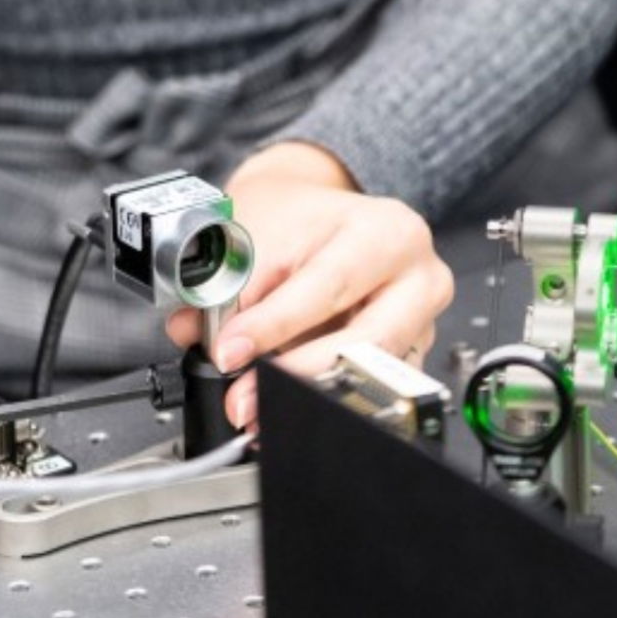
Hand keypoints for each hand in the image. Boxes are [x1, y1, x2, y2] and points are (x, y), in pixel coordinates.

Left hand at [166, 143, 453, 431]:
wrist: (316, 210)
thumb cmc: (294, 217)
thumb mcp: (258, 235)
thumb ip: (228, 287)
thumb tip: (193, 332)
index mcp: (389, 233)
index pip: (329, 287)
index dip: (274, 325)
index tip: (229, 351)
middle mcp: (419, 279)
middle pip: (365, 343)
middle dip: (296, 374)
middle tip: (244, 397)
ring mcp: (422, 323)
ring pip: (370, 375)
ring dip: (306, 394)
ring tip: (254, 407)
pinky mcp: (409, 355)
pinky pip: (369, 389)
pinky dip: (321, 398)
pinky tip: (283, 406)